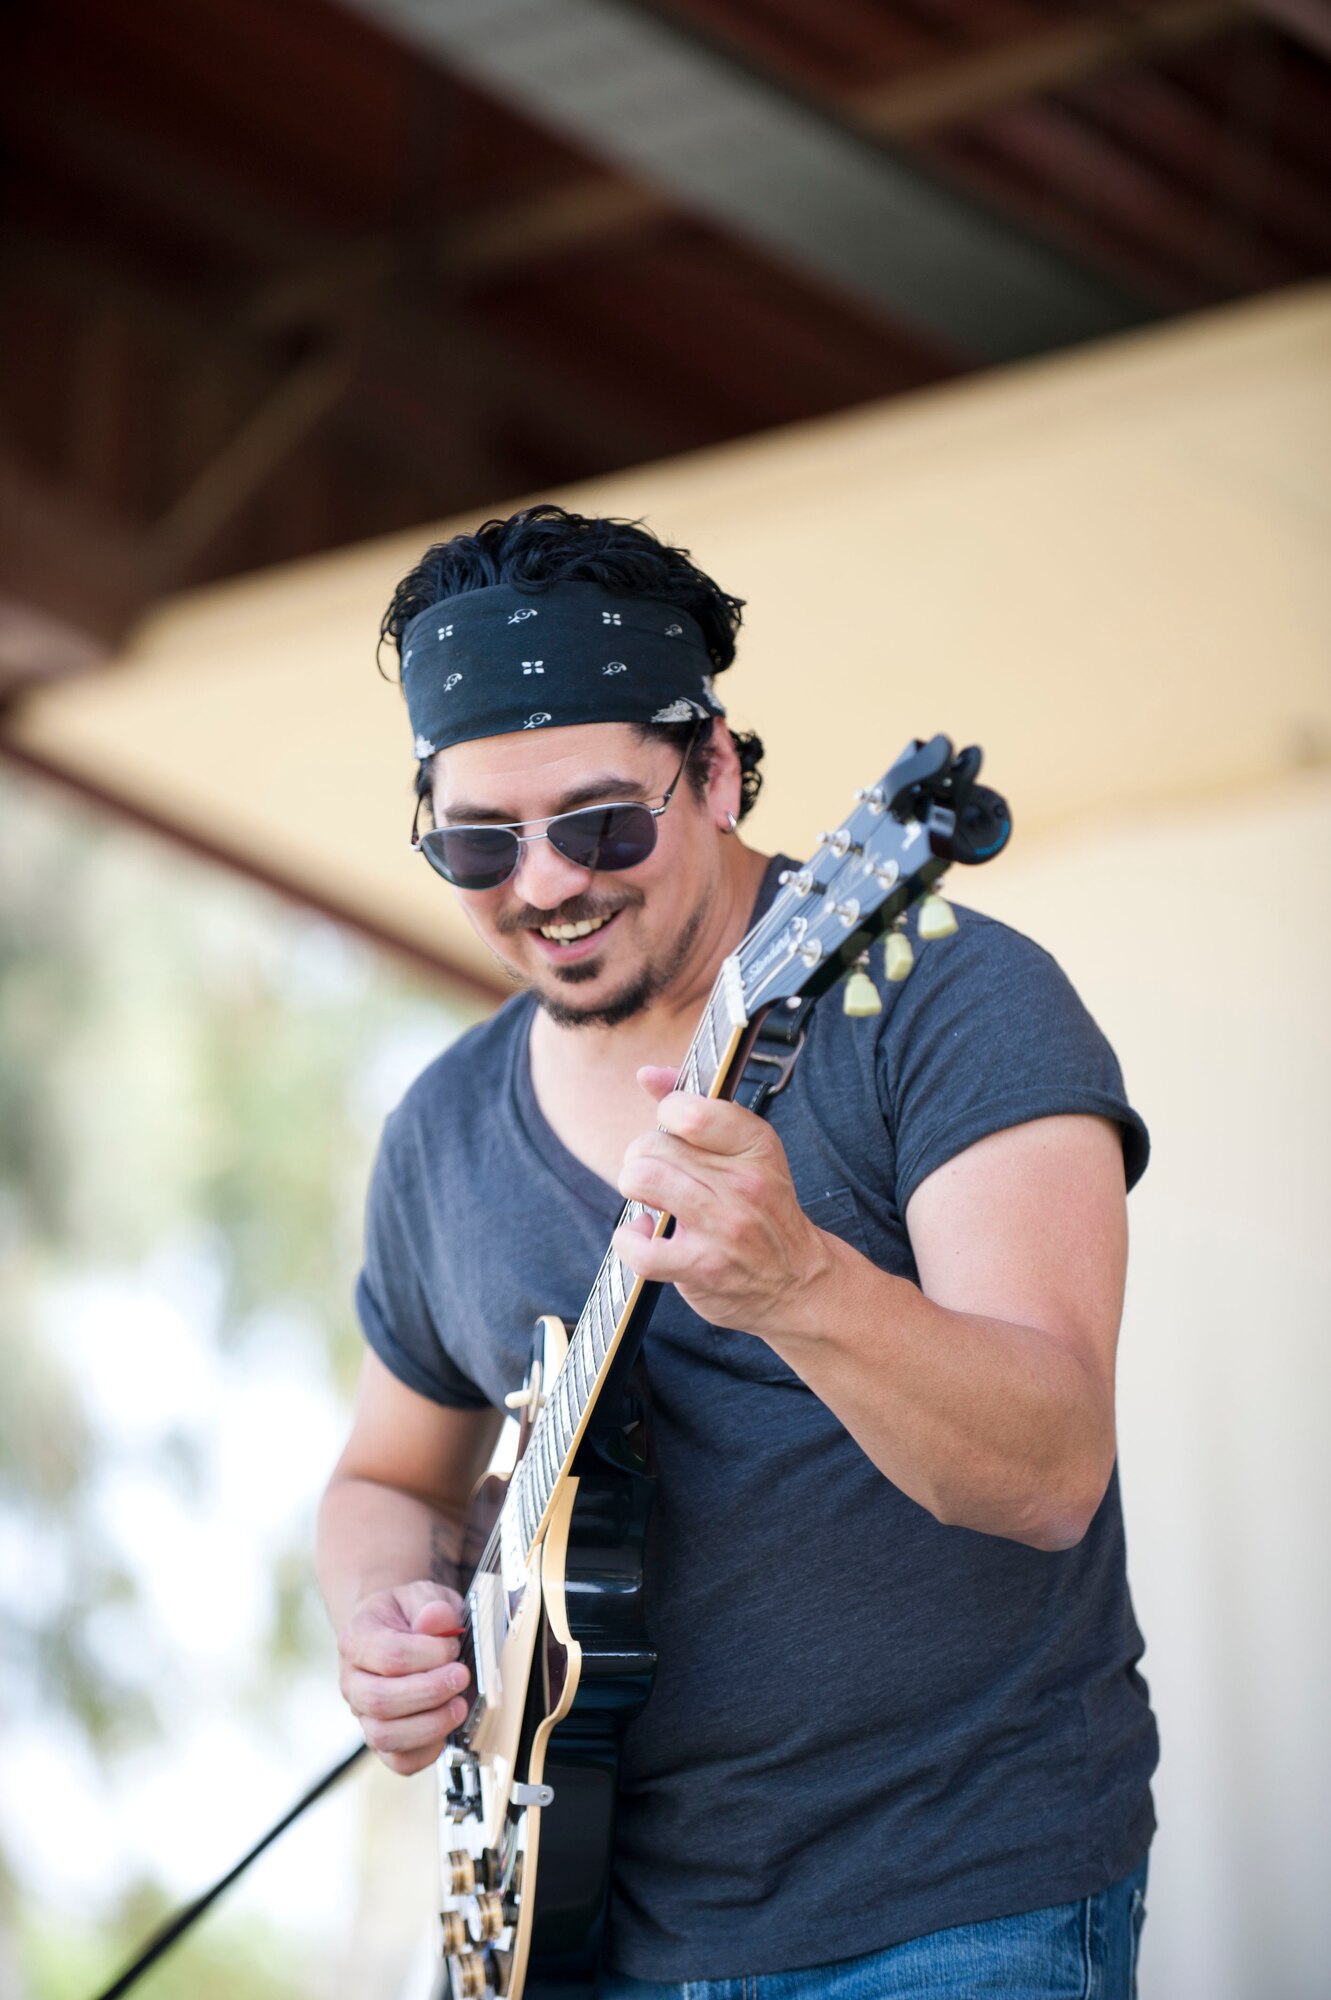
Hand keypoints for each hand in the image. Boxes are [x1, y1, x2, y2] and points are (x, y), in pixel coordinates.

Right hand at [337, 1581, 469, 1775]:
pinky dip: (426, 1752)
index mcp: (356, 1640)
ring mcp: (363, 1714)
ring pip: (384, 1737)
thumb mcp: (421, 1595)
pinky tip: (446, 1728)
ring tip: (458, 1706)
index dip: (429, 1655)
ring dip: (430, 1725)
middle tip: (461, 1677)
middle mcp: (352, 1681)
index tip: (453, 1647)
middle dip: (430, 1693)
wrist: (394, 1629)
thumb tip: (436, 1620)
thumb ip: (431, 1606)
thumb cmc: (408, 1615)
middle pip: (380, 1701)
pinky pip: (398, 1761)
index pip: (389, 1656)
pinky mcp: (380, 1739)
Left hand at [612, 1065, 832, 1340]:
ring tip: (649, 1199)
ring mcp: (726, 1227)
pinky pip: (641, 1248)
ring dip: (634, 1188)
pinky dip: (629, 1242)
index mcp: (757, 1145)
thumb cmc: (762, 1210)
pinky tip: (644, 1237)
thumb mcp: (745, 1151)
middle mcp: (746, 1183)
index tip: (673, 1131)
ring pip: (642, 1180)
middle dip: (642, 1157)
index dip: (667, 1115)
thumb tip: (647, 1075)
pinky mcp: (705, 1267)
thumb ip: (695, 1106)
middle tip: (658, 1174)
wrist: (798, 1283)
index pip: (691, 1110)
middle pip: (654, 1145)